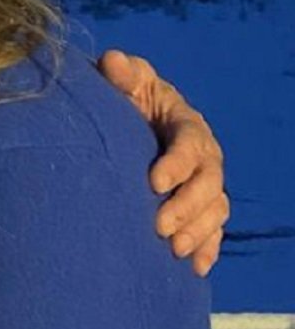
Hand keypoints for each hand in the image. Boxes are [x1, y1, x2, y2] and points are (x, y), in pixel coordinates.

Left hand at [98, 50, 227, 275]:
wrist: (129, 118)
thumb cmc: (126, 95)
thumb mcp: (124, 79)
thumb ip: (121, 73)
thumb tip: (113, 61)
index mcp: (186, 122)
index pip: (191, 143)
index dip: (177, 164)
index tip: (153, 183)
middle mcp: (204, 154)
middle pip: (209, 182)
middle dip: (188, 206)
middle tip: (160, 226)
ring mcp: (204, 181)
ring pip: (215, 209)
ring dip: (199, 231)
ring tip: (175, 250)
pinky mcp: (200, 204)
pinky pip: (214, 228)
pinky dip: (208, 248)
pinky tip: (195, 267)